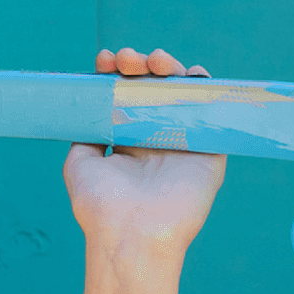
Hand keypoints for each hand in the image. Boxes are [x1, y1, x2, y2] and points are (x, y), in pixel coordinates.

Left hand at [62, 47, 226, 258]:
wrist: (131, 234)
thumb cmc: (99, 203)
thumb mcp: (79, 163)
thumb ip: (85, 134)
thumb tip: (84, 109)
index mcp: (126, 142)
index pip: (124, 99)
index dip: (116, 75)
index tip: (105, 59)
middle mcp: (155, 140)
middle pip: (152, 91)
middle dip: (140, 67)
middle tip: (127, 59)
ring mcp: (182, 143)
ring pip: (182, 96)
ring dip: (170, 71)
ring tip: (154, 61)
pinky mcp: (209, 152)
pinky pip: (214, 114)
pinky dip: (207, 89)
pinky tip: (192, 73)